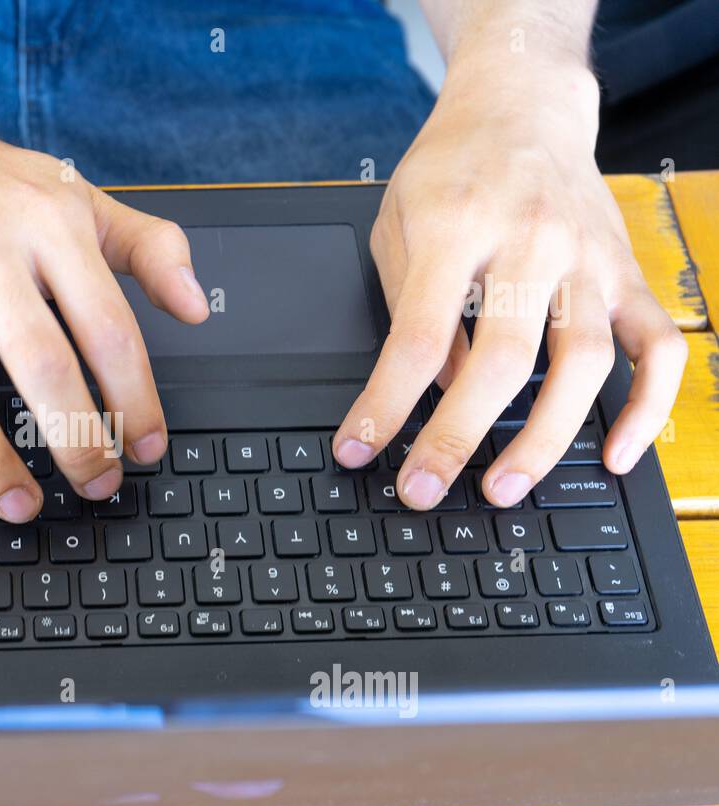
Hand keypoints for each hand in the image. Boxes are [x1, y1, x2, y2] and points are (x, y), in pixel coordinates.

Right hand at [0, 99, 208, 520]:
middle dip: (75, 439)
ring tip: (20, 505)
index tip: (145, 447)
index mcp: (45, 225)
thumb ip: (151, 247)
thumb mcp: (81, 198)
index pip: (106, 327)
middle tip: (96, 484)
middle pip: (36, 362)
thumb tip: (196, 307)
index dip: (134, 398)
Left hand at [331, 58, 686, 509]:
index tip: (355, 450)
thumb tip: (434, 394)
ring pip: (583, 362)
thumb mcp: (399, 225)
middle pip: (502, 360)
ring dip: (546, 438)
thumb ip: (409, 308)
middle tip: (423, 491)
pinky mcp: (628, 272)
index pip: (418, 337)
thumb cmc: (449, 171)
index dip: (385, 405)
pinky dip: (648, 406)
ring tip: (503, 491)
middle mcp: (530, 242)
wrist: (522, 106)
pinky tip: (618, 454)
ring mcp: (589, 259)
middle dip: (458, 438)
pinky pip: (658, 347)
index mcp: (457, 227)